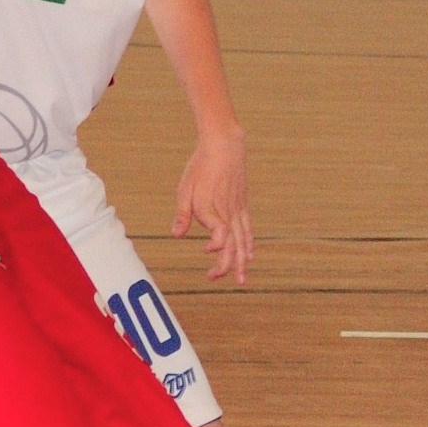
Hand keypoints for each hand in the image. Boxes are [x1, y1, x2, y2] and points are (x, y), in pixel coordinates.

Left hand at [172, 127, 253, 284]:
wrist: (225, 146)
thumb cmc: (201, 166)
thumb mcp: (185, 189)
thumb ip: (182, 214)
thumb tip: (177, 236)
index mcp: (212, 208)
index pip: (221, 234)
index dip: (216, 246)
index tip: (205, 249)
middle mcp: (228, 212)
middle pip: (233, 244)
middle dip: (226, 265)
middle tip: (215, 278)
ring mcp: (238, 210)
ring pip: (243, 240)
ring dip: (241, 262)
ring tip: (241, 280)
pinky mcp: (242, 206)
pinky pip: (248, 229)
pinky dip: (249, 244)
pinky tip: (250, 256)